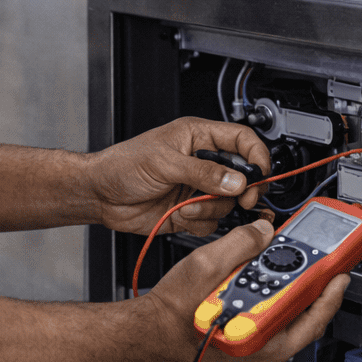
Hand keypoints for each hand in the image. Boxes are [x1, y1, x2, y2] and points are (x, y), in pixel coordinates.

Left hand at [85, 117, 271, 236]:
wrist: (101, 196)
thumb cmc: (122, 166)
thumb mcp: (165, 162)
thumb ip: (203, 172)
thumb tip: (237, 180)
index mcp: (198, 138)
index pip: (242, 141)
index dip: (257, 156)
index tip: (260, 174)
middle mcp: (202, 163)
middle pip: (242, 176)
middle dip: (242, 190)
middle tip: (241, 198)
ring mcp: (198, 189)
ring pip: (229, 202)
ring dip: (212, 208)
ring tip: (188, 206)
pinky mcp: (191, 212)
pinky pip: (212, 222)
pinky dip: (201, 223)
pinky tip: (181, 216)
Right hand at [144, 219, 347, 361]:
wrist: (150, 333)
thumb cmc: (172, 313)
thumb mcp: (205, 265)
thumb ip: (240, 243)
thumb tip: (263, 231)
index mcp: (261, 338)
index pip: (311, 316)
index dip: (329, 290)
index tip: (340, 271)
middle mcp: (263, 354)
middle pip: (302, 316)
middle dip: (311, 286)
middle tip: (319, 263)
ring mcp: (256, 354)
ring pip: (287, 320)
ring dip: (290, 292)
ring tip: (288, 268)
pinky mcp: (247, 349)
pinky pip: (271, 324)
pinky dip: (273, 301)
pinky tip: (264, 283)